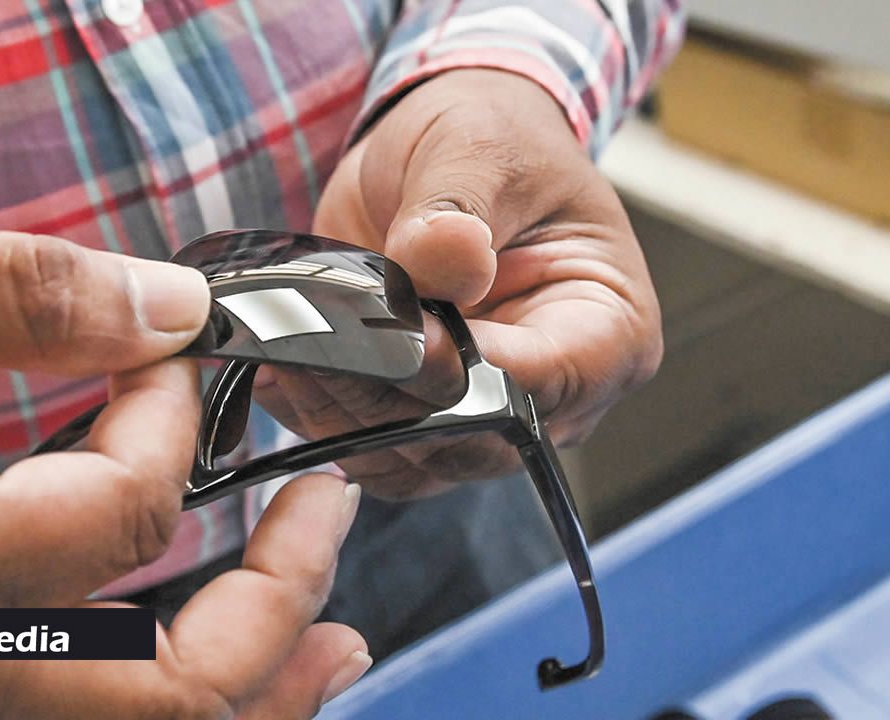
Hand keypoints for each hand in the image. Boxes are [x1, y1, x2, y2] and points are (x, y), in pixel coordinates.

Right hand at [0, 221, 367, 717]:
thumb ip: (16, 297)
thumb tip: (172, 310)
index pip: (119, 519)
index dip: (175, 419)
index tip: (173, 348)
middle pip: (165, 696)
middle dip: (279, 599)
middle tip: (331, 499)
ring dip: (259, 680)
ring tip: (338, 629)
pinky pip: (97, 718)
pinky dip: (193, 693)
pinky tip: (251, 661)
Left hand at [259, 69, 662, 497]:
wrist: (448, 156)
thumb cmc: (494, 142)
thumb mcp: (478, 146)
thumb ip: (458, 204)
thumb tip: (443, 260)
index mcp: (607, 329)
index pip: (540, 383)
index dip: (459, 369)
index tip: (396, 330)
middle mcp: (556, 395)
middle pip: (471, 438)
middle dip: (385, 396)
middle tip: (314, 339)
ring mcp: (486, 416)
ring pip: (412, 460)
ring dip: (340, 412)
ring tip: (287, 346)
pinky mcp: (426, 420)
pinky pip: (370, 450)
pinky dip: (319, 418)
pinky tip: (281, 369)